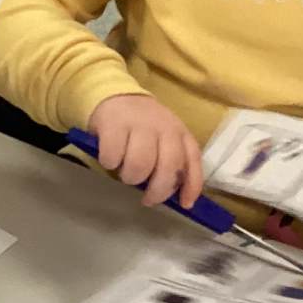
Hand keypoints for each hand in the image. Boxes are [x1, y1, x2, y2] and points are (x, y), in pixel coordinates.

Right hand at [86, 94, 204, 207]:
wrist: (116, 97)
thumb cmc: (143, 128)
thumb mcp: (165, 140)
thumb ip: (172, 162)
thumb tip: (179, 198)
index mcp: (180, 133)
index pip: (192, 161)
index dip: (191, 186)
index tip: (184, 204)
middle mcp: (163, 127)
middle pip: (167, 168)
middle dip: (157, 191)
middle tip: (147, 198)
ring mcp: (138, 124)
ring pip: (139, 165)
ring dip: (130, 177)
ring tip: (125, 173)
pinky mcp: (113, 124)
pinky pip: (112, 156)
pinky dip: (109, 163)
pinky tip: (109, 159)